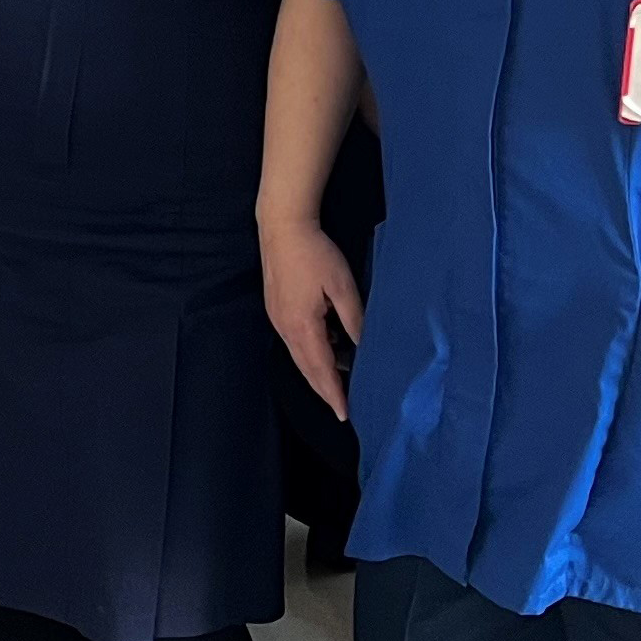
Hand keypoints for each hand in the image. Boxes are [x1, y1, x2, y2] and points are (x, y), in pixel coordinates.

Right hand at [257, 209, 363, 421]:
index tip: (345, 414)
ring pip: (300, 356)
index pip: (321, 370)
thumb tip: (364, 347)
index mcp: (303, 326)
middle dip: (325, 390)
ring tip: (340, 381)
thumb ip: (354, 319)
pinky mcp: (276, 309)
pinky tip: (327, 349)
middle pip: (306, 369)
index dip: (334, 393)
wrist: (282, 226)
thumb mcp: (342, 286)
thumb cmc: (314, 253)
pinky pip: (295, 341)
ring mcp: (277, 319)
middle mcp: (285, 329)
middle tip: (342, 408)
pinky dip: (311, 353)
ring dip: (318, 371)